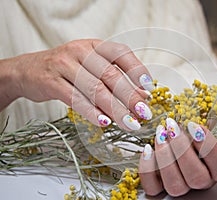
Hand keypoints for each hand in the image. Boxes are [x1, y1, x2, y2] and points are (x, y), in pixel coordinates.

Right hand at [0, 39, 153, 129]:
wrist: (28, 70)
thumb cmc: (67, 69)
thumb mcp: (92, 67)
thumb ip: (115, 78)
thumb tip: (142, 96)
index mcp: (94, 45)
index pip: (121, 53)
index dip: (138, 70)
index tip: (149, 89)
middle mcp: (80, 51)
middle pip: (111, 75)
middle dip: (130, 97)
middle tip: (144, 114)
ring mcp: (64, 65)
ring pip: (95, 89)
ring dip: (115, 109)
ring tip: (129, 124)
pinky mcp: (51, 82)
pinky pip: (75, 99)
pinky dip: (92, 112)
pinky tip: (104, 123)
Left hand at [138, 119, 216, 196]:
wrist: (178, 122)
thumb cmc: (202, 124)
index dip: (209, 149)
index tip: (196, 124)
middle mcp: (200, 179)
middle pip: (197, 179)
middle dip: (184, 152)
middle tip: (173, 126)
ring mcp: (178, 182)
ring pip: (176, 186)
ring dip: (166, 159)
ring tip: (161, 134)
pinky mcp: (158, 182)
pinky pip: (153, 187)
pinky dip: (149, 170)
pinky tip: (148, 149)